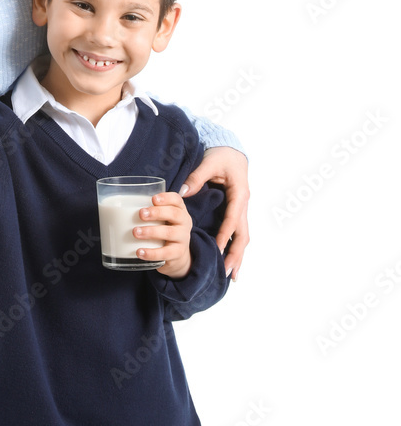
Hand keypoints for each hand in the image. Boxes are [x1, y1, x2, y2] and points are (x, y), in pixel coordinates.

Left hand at [134, 192, 192, 278]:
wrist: (177, 256)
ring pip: (169, 233)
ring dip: (151, 231)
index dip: (166, 198)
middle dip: (157, 213)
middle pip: (174, 214)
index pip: (176, 200)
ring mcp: (182, 239)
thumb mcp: (161, 219)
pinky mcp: (177, 254)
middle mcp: (183, 223)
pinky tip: (140, 252)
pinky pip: (165, 253)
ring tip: (135, 232)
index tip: (153, 199)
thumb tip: (114, 208)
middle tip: (141, 214)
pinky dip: (152, 253)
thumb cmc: (163, 230)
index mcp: (179, 210)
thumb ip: (147, 211)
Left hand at [181, 146, 249, 280]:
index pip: (232, 220)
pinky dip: (234, 247)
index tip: (217, 251)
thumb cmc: (222, 155)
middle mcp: (242, 205)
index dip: (225, 236)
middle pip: (242, 234)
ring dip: (237, 255)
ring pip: (242, 236)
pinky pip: (236, 232)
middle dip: (235, 254)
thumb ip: (196, 177)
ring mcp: (240, 209)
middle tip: (228, 272)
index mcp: (239, 194)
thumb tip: (182, 192)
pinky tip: (228, 259)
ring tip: (232, 275)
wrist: (232, 150)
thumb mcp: (210, 162)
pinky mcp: (235, 210)